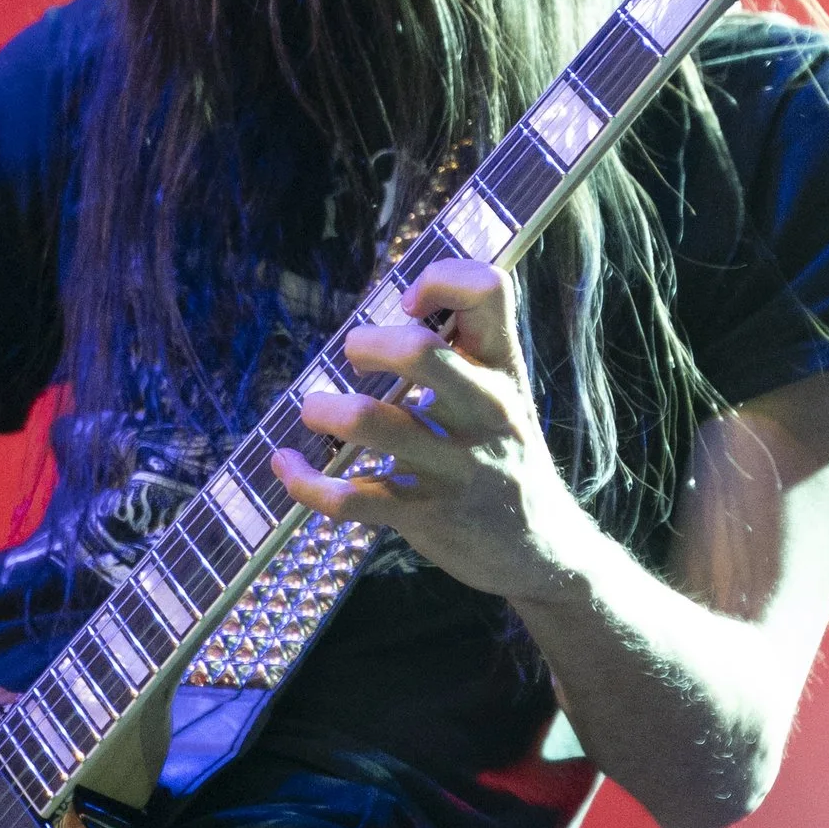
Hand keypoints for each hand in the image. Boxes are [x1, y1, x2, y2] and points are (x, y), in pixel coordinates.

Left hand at [270, 260, 584, 602]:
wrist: (539, 549)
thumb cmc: (505, 456)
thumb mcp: (504, 396)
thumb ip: (464, 352)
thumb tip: (393, 310)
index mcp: (504, 369)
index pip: (488, 290)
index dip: (440, 279)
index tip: (409, 302)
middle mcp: (486, 410)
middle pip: (419, 352)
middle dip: (366, 344)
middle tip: (353, 358)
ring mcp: (455, 465)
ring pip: (370, 421)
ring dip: (325, 410)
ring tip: (315, 410)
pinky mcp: (425, 513)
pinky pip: (351, 497)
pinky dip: (306, 483)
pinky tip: (289, 468)